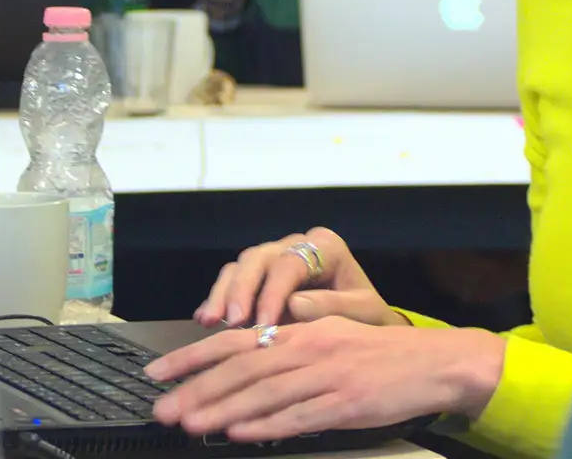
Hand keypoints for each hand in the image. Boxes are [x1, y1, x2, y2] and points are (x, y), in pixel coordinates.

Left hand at [146, 317, 505, 440]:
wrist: (432, 364)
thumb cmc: (379, 355)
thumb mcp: (331, 337)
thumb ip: (290, 345)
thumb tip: (246, 355)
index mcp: (300, 331)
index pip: (234, 341)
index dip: (192, 357)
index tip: (157, 373)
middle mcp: (308, 348)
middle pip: (241, 367)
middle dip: (196, 388)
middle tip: (162, 408)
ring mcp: (326, 376)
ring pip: (263, 392)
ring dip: (221, 408)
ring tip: (189, 424)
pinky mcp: (344, 403)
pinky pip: (297, 415)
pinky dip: (265, 424)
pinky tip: (238, 432)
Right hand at [195, 228, 402, 329]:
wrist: (365, 326)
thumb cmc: (367, 317)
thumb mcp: (363, 313)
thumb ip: (333, 307)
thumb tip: (294, 305)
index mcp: (326, 247)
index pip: (290, 263)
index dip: (273, 292)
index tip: (263, 325)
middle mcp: (297, 245)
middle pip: (259, 258)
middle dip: (241, 289)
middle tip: (232, 321)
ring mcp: (275, 259)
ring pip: (241, 266)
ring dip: (223, 293)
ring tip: (210, 321)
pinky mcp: (259, 277)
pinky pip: (232, 280)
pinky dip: (217, 298)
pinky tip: (204, 319)